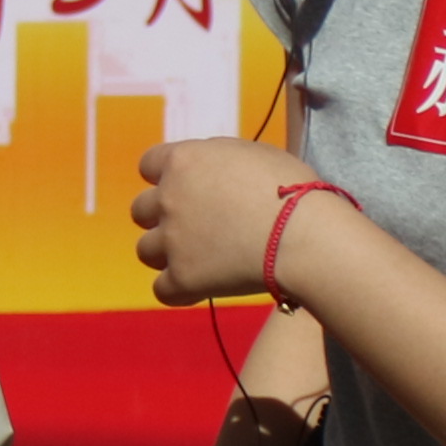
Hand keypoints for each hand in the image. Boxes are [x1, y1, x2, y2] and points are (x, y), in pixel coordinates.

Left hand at [132, 135, 321, 307]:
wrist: (305, 234)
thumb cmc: (291, 189)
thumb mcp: (252, 154)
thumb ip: (218, 160)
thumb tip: (209, 170)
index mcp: (184, 160)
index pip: (149, 165)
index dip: (166, 178)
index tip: (186, 189)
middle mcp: (168, 197)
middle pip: (141, 210)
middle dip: (162, 218)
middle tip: (195, 227)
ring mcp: (172, 239)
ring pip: (146, 251)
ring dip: (167, 255)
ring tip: (201, 258)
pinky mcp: (182, 278)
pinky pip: (162, 290)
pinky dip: (180, 290)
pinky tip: (202, 286)